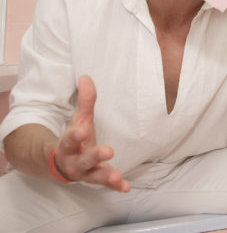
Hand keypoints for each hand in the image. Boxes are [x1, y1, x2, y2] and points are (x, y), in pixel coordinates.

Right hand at [53, 75, 129, 191]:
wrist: (62, 163)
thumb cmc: (76, 137)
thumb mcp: (79, 119)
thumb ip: (85, 101)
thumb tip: (86, 76)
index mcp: (69, 145)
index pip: (70, 139)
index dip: (75, 135)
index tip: (81, 131)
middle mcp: (75, 161)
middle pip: (83, 159)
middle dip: (94, 156)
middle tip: (107, 151)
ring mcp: (86, 173)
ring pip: (94, 176)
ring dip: (106, 176)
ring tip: (117, 177)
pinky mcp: (96, 179)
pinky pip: (105, 185)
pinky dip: (115, 187)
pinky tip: (126, 187)